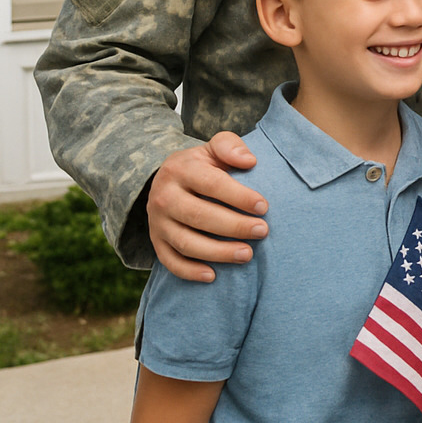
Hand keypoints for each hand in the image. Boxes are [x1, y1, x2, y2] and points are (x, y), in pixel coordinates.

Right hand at [146, 132, 267, 281]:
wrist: (169, 179)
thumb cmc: (204, 164)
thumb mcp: (214, 147)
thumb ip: (230, 146)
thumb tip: (249, 161)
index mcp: (180, 169)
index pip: (212, 184)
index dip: (239, 196)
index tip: (264, 207)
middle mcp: (163, 196)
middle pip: (199, 216)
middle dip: (234, 226)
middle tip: (262, 231)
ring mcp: (157, 222)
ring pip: (185, 242)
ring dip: (217, 252)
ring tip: (247, 254)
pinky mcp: (156, 241)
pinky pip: (169, 261)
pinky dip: (189, 271)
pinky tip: (213, 276)